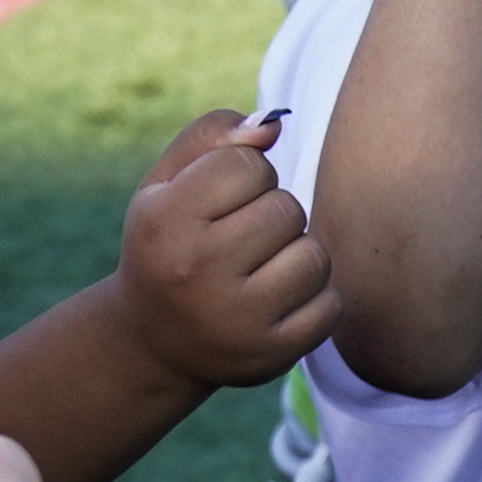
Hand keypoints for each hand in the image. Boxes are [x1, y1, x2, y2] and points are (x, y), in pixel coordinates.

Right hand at [116, 109, 336, 386]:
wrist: (151, 342)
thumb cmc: (167, 244)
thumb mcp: (165, 185)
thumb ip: (212, 138)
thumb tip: (273, 126)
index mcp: (164, 221)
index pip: (247, 164)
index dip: (244, 174)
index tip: (219, 201)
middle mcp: (196, 270)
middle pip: (286, 208)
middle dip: (271, 214)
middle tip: (240, 239)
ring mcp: (236, 318)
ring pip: (313, 255)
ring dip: (296, 255)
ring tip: (260, 269)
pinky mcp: (270, 355)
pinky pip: (330, 305)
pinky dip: (313, 298)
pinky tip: (276, 302)